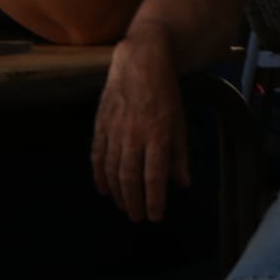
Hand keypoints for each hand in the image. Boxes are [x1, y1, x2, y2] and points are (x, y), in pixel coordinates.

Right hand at [91, 27, 188, 222]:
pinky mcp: (101, 124)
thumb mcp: (180, 121)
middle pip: (130, 178)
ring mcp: (114, 130)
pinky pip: (97, 155)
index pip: (154, 177)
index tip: (155, 216)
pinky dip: (99, 174)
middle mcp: (134, 136)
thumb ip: (180, 154)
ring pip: (112, 170)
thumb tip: (182, 183)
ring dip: (116, 192)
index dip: (154, 200)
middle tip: (136, 217)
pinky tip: (102, 188)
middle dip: (133, 202)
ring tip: (122, 206)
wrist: (140, 61)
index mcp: (158, 135)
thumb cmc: (165, 92)